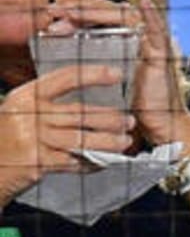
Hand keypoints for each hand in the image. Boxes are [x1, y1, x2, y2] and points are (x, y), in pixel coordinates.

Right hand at [0, 66, 133, 196]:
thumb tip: (91, 105)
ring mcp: (33, 139)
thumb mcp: (20, 110)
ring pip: (81, 139)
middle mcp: (29, 114)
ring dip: (108, 141)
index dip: (93, 75)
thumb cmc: (8, 136)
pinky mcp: (39, 162)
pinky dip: (92, 162)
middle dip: (110, 118)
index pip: (64, 78)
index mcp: (26, 95)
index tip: (116, 74)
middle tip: (129, 121)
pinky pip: (74, 161)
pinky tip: (104, 161)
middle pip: (79, 113)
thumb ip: (49, 104)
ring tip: (124, 141)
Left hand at [44, 0, 189, 148]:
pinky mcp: (162, 54)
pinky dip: (153, 15)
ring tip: (72, 12)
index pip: (99, 14)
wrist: (157, 121)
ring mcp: (151, 42)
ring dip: (97, 13)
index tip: (54, 14)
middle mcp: (138, 35)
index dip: (77, 10)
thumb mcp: (104, 72)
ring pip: (125, 16)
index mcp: (124, 37)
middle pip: (109, 11)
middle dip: (80, 9)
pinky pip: (159, 31)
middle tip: (57, 12)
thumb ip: (90, 54)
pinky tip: (144, 1)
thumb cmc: (132, 99)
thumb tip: (60, 36)